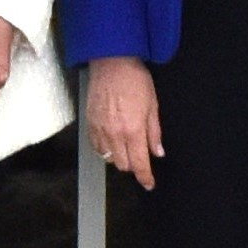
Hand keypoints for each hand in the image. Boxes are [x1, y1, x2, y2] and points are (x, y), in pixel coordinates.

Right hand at [84, 58, 162, 185]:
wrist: (112, 63)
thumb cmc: (135, 80)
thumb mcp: (153, 106)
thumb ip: (154, 133)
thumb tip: (158, 152)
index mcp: (133, 131)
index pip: (139, 164)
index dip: (145, 178)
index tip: (149, 184)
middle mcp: (115, 134)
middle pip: (123, 165)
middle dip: (134, 165)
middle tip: (140, 155)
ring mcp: (100, 130)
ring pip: (109, 158)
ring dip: (119, 157)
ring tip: (126, 146)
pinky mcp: (89, 124)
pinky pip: (96, 147)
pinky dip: (105, 149)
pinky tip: (112, 141)